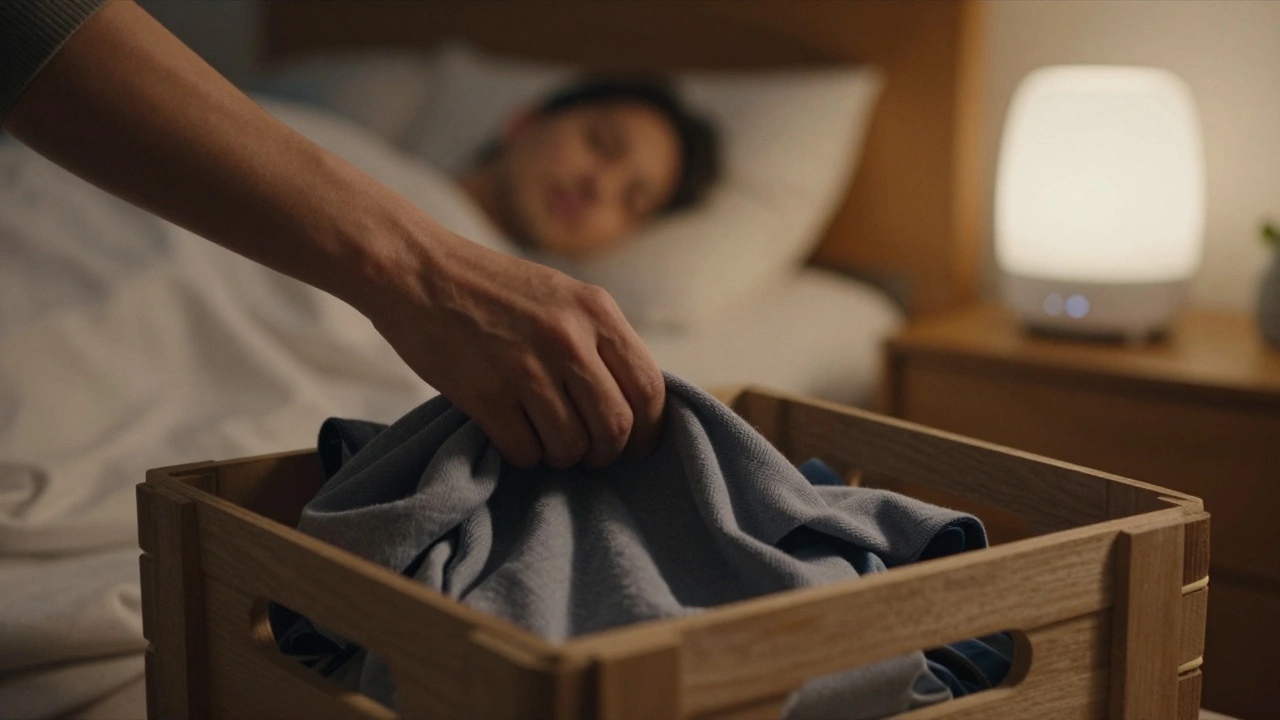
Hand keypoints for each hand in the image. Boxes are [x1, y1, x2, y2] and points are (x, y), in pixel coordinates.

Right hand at [361, 228, 664, 469]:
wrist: (417, 271)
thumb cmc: (491, 288)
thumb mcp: (561, 296)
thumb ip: (598, 340)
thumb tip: (632, 403)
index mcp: (596, 310)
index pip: (649, 388)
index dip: (650, 430)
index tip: (638, 447)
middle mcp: (568, 339)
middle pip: (615, 427)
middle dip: (605, 452)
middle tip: (588, 453)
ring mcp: (526, 368)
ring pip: (570, 447)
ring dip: (560, 455)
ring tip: (544, 438)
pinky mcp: (485, 395)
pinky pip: (525, 452)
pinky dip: (523, 454)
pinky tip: (512, 433)